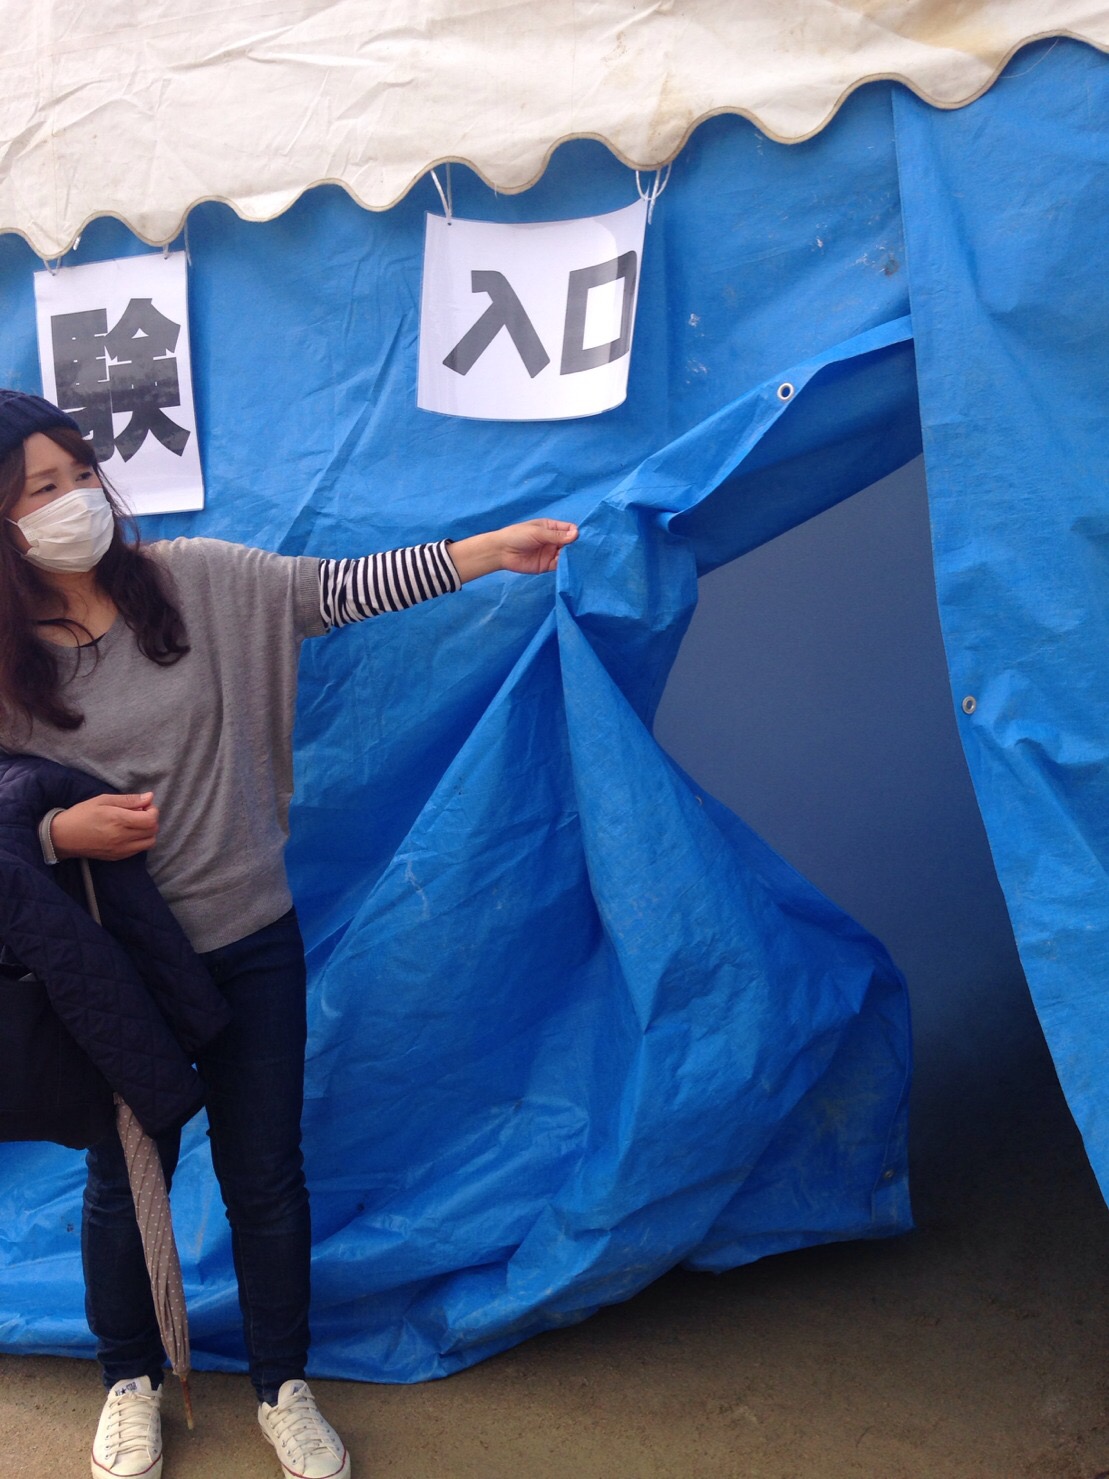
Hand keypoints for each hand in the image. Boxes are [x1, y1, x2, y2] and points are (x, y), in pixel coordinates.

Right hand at [50, 792, 159, 860]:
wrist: (63, 837)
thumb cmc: (81, 814)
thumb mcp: (103, 800)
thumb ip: (128, 800)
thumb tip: (150, 797)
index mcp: (119, 820)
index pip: (150, 820)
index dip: (152, 811)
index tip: (144, 805)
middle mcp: (122, 837)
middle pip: (153, 831)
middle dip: (151, 820)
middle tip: (140, 813)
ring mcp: (120, 849)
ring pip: (149, 843)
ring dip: (148, 832)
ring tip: (136, 824)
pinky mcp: (117, 857)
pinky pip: (139, 850)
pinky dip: (140, 841)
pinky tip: (129, 833)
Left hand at [449, 519, 578, 581]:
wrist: (501, 551)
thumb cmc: (518, 536)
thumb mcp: (538, 533)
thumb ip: (557, 535)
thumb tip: (576, 535)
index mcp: (551, 527)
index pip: (569, 529)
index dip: (575, 533)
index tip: (578, 538)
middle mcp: (553, 540)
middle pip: (570, 543)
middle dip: (577, 546)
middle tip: (583, 551)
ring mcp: (551, 553)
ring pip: (567, 555)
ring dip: (572, 557)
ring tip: (579, 559)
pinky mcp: (547, 565)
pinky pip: (560, 565)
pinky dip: (566, 566)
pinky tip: (571, 566)